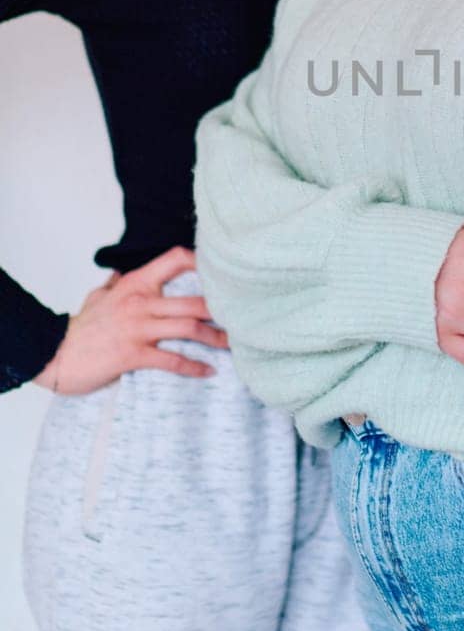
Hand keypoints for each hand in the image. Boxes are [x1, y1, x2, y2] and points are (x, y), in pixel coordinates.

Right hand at [32, 246, 228, 394]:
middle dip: (223, 310)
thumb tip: (118, 274)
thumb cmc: (79, 328)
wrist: (52, 353)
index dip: (202, 262)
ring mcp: (137, 328)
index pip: (175, 259)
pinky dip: (194, 367)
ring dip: (216, 338)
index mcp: (135, 284)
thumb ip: (114, 285)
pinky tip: (208, 371)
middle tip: (245, 317)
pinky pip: (171, 359)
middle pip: (194, 300)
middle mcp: (140, 302)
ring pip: (189, 328)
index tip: (223, 274)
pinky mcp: (132, 354)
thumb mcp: (97, 297)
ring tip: (234, 345)